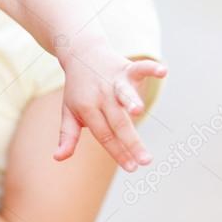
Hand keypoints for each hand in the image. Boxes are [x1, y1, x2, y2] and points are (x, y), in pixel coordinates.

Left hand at [53, 46, 166, 171]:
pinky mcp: (125, 68)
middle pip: (117, 121)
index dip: (118, 152)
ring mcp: (113, 81)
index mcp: (87, 108)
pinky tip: (163, 72)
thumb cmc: (77, 89)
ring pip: (123, 93)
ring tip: (138, 111)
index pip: (104, 134)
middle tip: (146, 161)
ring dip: (130, 100)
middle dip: (131, 142)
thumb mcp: (69, 111)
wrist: (80, 53)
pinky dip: (151, 68)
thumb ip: (68, 136)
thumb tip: (58, 158)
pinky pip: (140, 67)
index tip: (132, 168)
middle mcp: (101, 95)